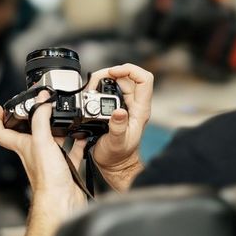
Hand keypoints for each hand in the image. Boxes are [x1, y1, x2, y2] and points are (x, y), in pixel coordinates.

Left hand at [0, 91, 86, 212]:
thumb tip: (43, 101)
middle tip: (40, 105)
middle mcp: (34, 152)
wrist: (62, 201)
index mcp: (23, 146)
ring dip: (58, 127)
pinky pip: (71, 150)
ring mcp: (49, 159)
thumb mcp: (41, 142)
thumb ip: (41, 118)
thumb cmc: (47, 180)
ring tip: (65, 116)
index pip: (1, 131)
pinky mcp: (64, 166)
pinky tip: (83, 137)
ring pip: (51, 139)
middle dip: (35, 117)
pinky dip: (77, 142)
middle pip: (29, 132)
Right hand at [86, 64, 152, 184]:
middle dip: (110, 74)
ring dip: (103, 80)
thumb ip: (118, 128)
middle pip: (128, 76)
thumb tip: (119, 112)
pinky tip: (91, 94)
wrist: (115, 164)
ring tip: (90, 89)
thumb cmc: (118, 156)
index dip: (130, 70)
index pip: (144, 79)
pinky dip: (99, 87)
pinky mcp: (116, 107)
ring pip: (118, 81)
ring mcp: (126, 105)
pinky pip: (110, 90)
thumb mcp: (117, 143)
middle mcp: (135, 104)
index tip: (113, 73)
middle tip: (94, 83)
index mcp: (140, 110)